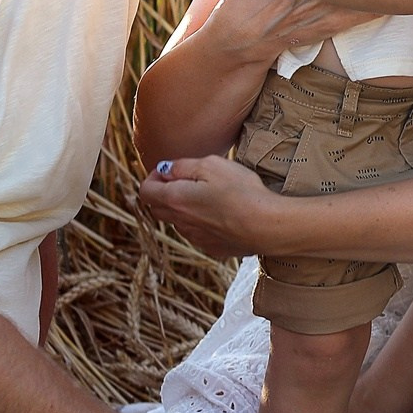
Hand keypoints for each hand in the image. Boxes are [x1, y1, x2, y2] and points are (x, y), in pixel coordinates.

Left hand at [138, 154, 279, 257]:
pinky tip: (223, 214)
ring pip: (177, 222)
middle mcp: (180, 222)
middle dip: (164, 193)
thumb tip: (165, 170)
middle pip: (157, 208)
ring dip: (183, 209)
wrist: (267, 226)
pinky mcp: (212, 248)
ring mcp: (195, 238)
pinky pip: (197, 233)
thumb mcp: (211, 165)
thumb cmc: (241, 191)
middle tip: (186, 182)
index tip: (170, 171)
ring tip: (209, 197)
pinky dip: (201, 223)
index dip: (153, 178)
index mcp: (175, 200)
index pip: (145, 191)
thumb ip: (182, 166)